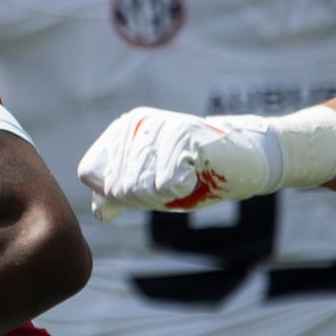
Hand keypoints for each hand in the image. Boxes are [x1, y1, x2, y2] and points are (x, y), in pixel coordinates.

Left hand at [77, 108, 290, 218]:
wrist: (244, 160)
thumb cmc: (195, 174)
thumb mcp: (150, 187)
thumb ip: (118, 195)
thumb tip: (100, 213)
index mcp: (120, 130)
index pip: (90, 174)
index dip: (118, 194)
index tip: (149, 183)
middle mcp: (135, 122)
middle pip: (117, 187)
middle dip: (148, 198)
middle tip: (175, 181)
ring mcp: (158, 126)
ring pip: (139, 188)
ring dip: (166, 196)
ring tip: (187, 176)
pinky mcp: (183, 135)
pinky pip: (166, 187)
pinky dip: (185, 191)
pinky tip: (198, 173)